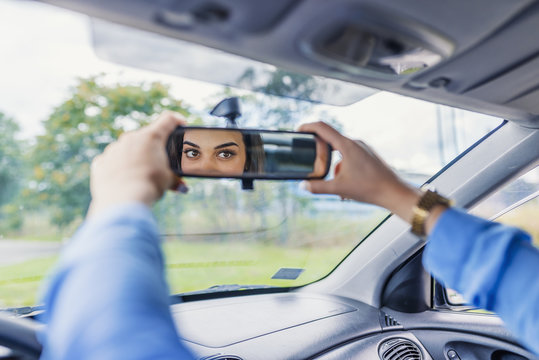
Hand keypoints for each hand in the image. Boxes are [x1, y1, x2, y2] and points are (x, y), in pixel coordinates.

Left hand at [87, 111, 186, 217]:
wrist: (124, 200)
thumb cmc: (150, 185)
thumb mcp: (169, 181)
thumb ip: (174, 178)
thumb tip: (179, 186)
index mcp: (151, 137)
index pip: (168, 120)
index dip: (177, 121)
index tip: (181, 124)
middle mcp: (131, 138)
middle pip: (146, 137)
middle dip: (153, 148)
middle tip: (159, 163)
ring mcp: (114, 148)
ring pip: (127, 149)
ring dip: (135, 158)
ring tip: (141, 176)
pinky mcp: (101, 161)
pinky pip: (112, 161)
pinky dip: (119, 168)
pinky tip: (124, 181)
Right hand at [298, 121, 421, 222]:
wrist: (394, 192)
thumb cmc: (369, 188)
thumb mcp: (339, 188)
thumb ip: (318, 187)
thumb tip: (303, 185)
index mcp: (347, 145)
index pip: (322, 128)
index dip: (307, 127)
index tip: (298, 131)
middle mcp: (355, 143)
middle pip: (330, 139)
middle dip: (319, 150)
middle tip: (311, 160)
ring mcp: (363, 148)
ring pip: (340, 150)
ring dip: (332, 163)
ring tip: (334, 181)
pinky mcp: (368, 155)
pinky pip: (350, 155)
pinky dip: (342, 166)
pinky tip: (346, 182)